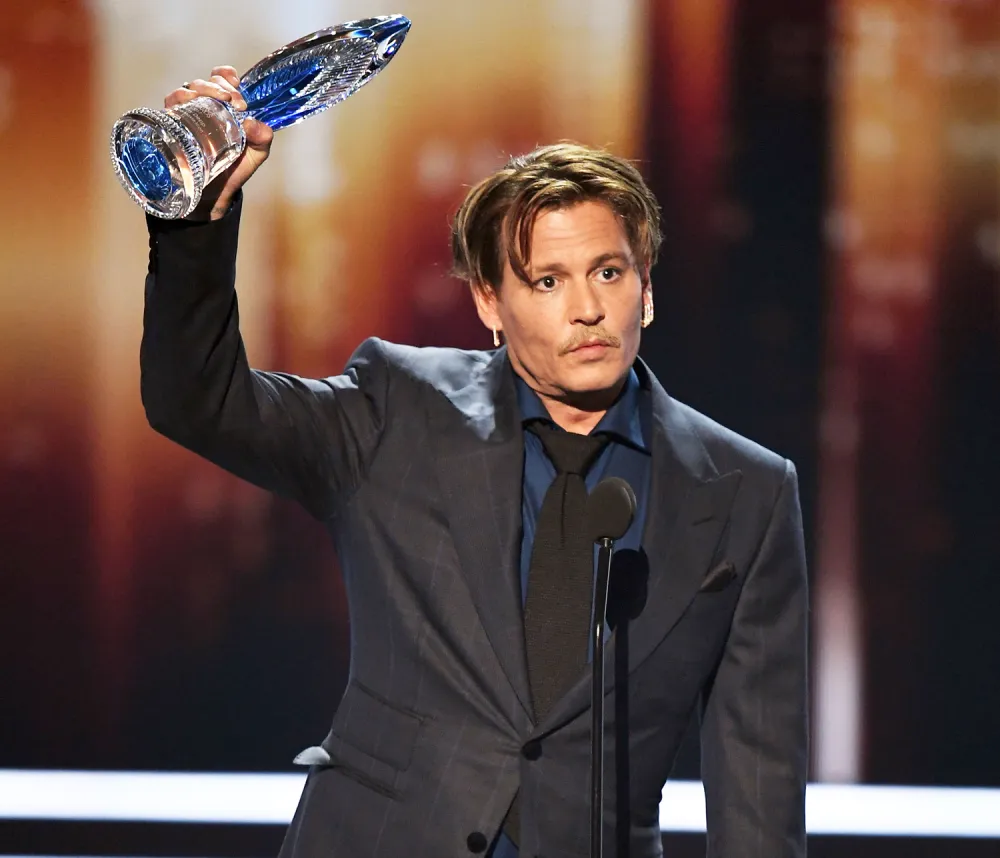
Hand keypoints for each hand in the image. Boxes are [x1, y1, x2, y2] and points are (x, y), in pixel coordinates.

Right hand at [164, 66, 272, 219]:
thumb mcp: (256, 153)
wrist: (215, 194)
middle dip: (220, 86)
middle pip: (205, 82)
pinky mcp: (173, 126)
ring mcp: (186, 115)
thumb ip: (262, 138)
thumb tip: (254, 124)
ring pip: (188, 89)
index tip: (236, 85)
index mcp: (223, 106)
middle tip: (234, 101)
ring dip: (203, 89)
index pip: (221, 78)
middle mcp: (203, 107)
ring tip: (219, 101)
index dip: (227, 76)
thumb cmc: (234, 169)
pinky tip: (188, 102)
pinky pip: (170, 104)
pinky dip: (179, 98)